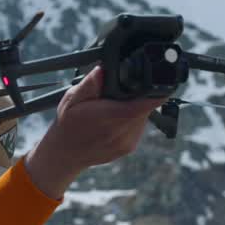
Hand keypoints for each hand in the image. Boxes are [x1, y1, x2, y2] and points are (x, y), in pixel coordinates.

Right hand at [24, 65, 169, 199]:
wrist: (65, 154)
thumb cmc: (68, 124)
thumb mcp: (72, 99)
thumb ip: (89, 85)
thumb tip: (102, 70)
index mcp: (111, 117)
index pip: (147, 102)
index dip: (158, 90)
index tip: (159, 80)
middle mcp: (123, 132)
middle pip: (147, 107)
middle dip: (141, 96)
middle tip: (124, 91)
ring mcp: (127, 143)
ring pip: (144, 117)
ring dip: (136, 108)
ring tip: (116, 105)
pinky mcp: (129, 148)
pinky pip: (139, 127)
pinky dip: (132, 119)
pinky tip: (116, 118)